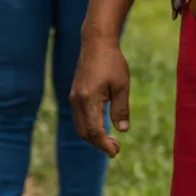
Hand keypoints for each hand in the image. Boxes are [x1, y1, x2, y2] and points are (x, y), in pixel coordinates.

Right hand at [68, 34, 128, 157]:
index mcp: (89, 99)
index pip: (94, 131)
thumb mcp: (122, 86)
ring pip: (80, 127)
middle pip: (85, 133)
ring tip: (111, 140)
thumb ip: (121, 110)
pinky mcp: (74, 96)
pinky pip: (79, 118)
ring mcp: (73, 98)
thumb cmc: (112, 62)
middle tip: (116, 148)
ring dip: (94, 137)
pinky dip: (89, 128)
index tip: (116, 152)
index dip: (104, 145)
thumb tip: (122, 131)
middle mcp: (77, 101)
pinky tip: (102, 127)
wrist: (96, 43)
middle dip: (99, 144)